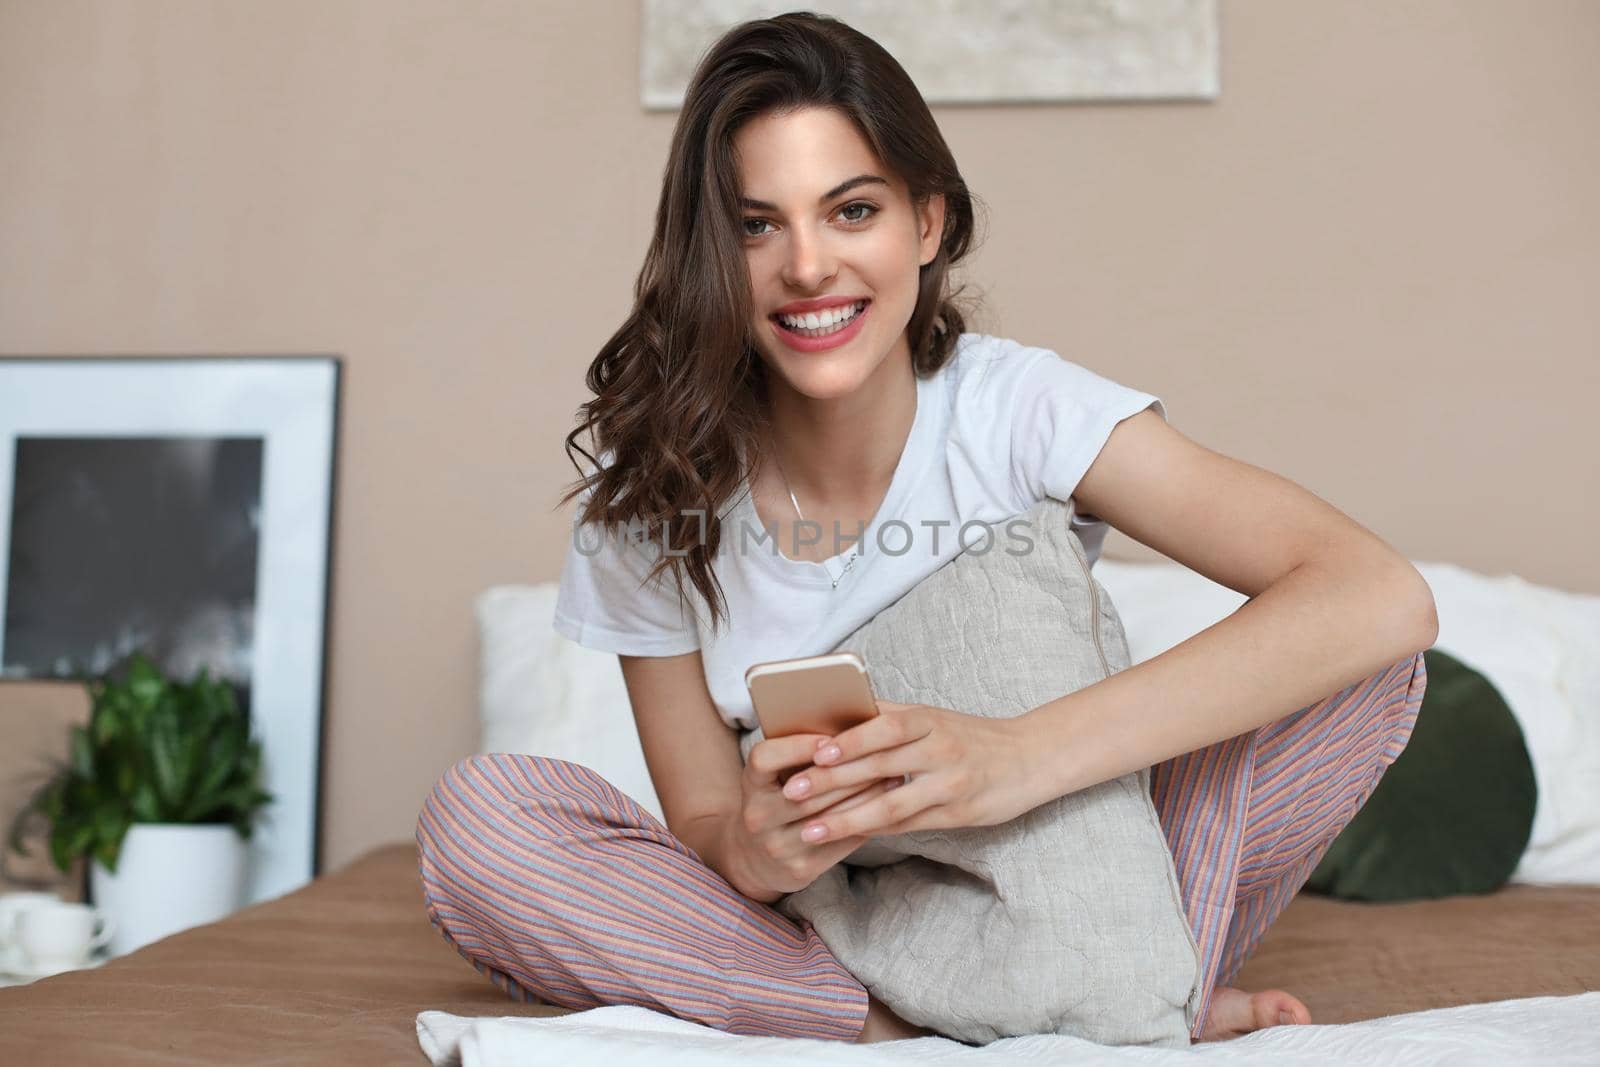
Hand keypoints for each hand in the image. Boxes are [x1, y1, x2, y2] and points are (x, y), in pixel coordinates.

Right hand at [721, 730, 906, 903]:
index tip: (830, 740)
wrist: (754, 859)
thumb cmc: (776, 802)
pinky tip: (885, 807)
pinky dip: (866, 822)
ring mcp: (777, 846)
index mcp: (750, 784)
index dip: (797, 746)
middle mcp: (758, 816)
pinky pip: (840, 842)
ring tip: (893, 777)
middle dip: (850, 769)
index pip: (765, 758)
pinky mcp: (799, 869)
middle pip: (808, 789)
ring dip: (866, 795)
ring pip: (829, 816)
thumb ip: (798, 756)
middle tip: (884, 753)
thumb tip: (850, 725)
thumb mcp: (773, 778)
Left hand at [780, 700, 1039, 844]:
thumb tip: (838, 717)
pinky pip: (907, 824)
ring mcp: (949, 784)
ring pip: (891, 803)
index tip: (813, 751)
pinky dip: (874, 829)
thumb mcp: (934, 717)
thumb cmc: (971, 736)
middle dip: (832, 780)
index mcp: (930, 720)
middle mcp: (940, 749)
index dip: (849, 740)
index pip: (885, 726)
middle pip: (879, 765)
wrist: (1030, 758)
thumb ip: (890, 717)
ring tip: (810, 830)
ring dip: (846, 819)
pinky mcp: (956, 814)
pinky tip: (845, 837)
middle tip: (792, 791)